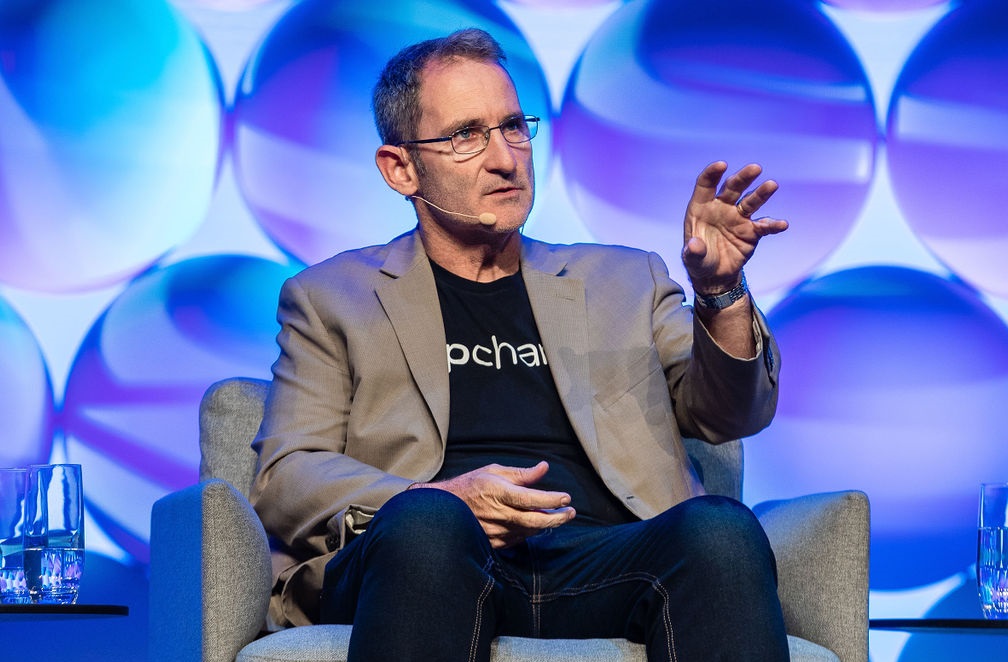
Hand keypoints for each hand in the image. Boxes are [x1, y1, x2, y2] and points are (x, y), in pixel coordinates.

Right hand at [412, 461, 574, 547]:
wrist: (443, 508)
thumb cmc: (470, 486)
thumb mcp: (494, 471)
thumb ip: (521, 474)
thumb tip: (544, 468)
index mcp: (499, 492)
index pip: (532, 499)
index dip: (552, 500)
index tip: (566, 498)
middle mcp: (498, 514)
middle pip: (535, 521)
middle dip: (557, 518)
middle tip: (570, 513)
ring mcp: (496, 531)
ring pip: (529, 532)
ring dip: (545, 525)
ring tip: (556, 516)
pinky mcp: (493, 543)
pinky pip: (518, 539)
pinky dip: (530, 532)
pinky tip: (535, 525)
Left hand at [682, 162, 788, 292]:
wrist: (715, 274)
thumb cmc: (699, 260)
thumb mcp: (692, 259)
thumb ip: (693, 252)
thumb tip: (695, 245)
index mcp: (702, 207)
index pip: (706, 185)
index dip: (712, 174)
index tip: (721, 165)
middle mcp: (721, 207)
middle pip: (733, 187)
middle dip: (743, 177)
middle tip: (755, 168)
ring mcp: (738, 217)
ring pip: (751, 201)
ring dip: (762, 193)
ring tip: (772, 185)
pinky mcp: (752, 231)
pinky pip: (764, 226)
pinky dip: (773, 225)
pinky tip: (782, 224)